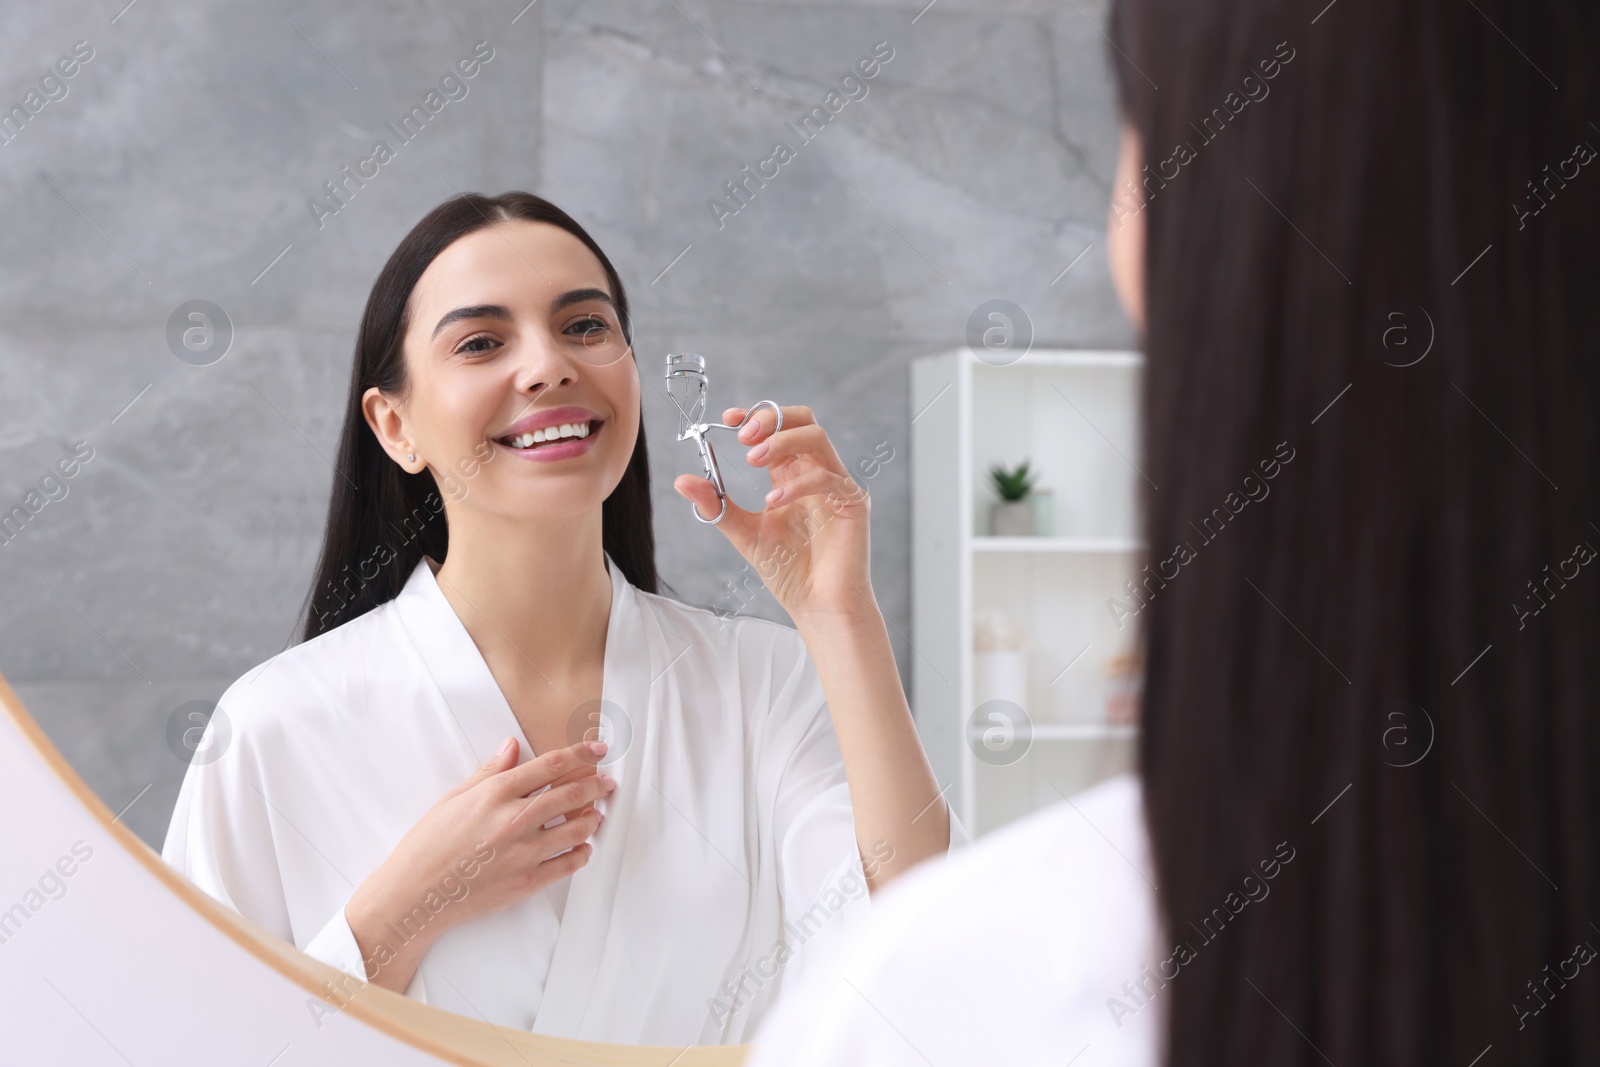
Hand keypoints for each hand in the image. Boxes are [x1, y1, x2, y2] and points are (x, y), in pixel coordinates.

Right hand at [344, 738, 613, 989]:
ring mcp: (522, 853)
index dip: (579, 754)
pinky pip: (567, 865)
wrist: (415, 894)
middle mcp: (513, 820)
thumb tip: (512, 746)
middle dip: (596, 784)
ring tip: (598, 813)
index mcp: (495, 794)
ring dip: (592, 818)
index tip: (597, 750)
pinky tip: (584, 847)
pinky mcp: (526, 882)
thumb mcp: (454, 798)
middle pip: (570, 794)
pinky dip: (582, 853)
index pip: (549, 766)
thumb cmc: (427, 845)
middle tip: (608, 782)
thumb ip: (489, 773)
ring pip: (576, 829)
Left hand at [672, 405, 874, 624]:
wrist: (818, 606)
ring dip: (782, 441)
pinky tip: (773, 501)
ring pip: (817, 437)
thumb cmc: (788, 571)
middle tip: (742, 436)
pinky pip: (827, 477)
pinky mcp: (853, 503)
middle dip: (770, 419)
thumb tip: (682, 481)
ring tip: (753, 458)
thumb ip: (717, 506)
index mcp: (792, 474)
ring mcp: (837, 485)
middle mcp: (816, 473)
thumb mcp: (743, 532)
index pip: (779, 428)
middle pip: (803, 420)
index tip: (728, 418)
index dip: (755, 415)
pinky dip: (797, 484)